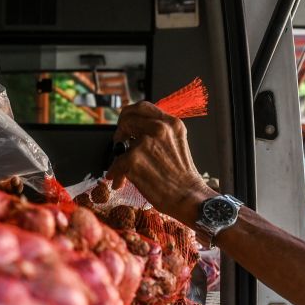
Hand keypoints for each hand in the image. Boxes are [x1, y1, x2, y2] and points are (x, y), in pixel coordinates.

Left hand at [106, 102, 211, 220]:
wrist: (188, 197)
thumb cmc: (182, 177)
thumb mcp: (176, 144)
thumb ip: (158, 134)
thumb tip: (136, 133)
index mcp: (172, 123)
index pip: (142, 107)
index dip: (129, 115)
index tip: (126, 126)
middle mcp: (160, 129)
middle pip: (127, 119)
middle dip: (120, 133)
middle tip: (120, 146)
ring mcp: (145, 143)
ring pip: (121, 146)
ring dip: (119, 160)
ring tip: (123, 174)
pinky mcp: (134, 159)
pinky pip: (116, 164)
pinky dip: (115, 174)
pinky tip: (120, 181)